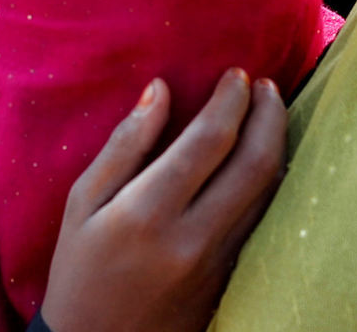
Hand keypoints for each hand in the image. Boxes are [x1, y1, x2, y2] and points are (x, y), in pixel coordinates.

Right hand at [40, 69, 286, 331]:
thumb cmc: (79, 271)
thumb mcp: (81, 203)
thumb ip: (124, 145)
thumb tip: (160, 89)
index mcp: (147, 212)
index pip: (209, 140)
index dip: (231, 100)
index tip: (236, 75)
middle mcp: (191, 238)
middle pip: (255, 163)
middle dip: (269, 114)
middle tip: (264, 85)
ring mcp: (217, 263)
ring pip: (269, 194)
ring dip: (277, 145)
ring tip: (270, 112)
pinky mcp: (230, 281)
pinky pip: (262, 222)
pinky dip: (270, 183)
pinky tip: (263, 160)